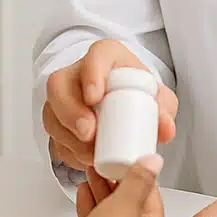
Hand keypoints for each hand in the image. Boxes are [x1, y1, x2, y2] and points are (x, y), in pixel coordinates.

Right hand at [42, 39, 177, 170]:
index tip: (95, 98)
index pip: (94, 57)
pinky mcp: (56, 119)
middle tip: (89, 134)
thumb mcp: (156, 97)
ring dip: (67, 137)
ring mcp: (62, 96)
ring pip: (51, 112)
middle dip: (70, 112)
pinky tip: (81, 160)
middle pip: (59, 85)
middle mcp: (77, 72)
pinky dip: (66, 150)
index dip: (91, 75)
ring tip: (89, 155)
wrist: (123, 99)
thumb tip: (165, 129)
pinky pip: (52, 135)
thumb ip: (164, 110)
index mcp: (105, 56)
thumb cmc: (137, 92)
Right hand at [73, 155, 166, 216]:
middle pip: (131, 206)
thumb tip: (153, 163)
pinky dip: (92, 209)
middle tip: (107, 166)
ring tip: (93, 175)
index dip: (139, 175)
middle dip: (117, 183)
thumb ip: (138, 181)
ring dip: (103, 194)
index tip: (128, 161)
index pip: (152, 198)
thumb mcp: (125, 206)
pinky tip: (84, 194)